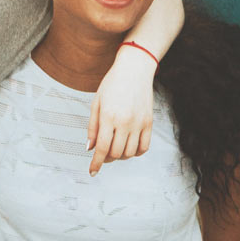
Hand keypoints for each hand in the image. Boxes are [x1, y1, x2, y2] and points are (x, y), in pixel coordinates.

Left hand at [87, 48, 156, 174]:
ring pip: (129, 153)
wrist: (134, 69)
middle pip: (115, 153)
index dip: (96, 163)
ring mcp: (139, 123)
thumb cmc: (113, 83)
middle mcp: (125, 122)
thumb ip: (92, 127)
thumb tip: (90, 148)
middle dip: (106, 159)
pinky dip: (136, 152)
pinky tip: (129, 147)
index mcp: (109, 117)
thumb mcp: (96, 103)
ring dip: (120, 156)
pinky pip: (144, 147)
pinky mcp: (149, 122)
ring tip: (115, 149)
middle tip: (102, 155)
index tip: (93, 171)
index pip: (102, 148)